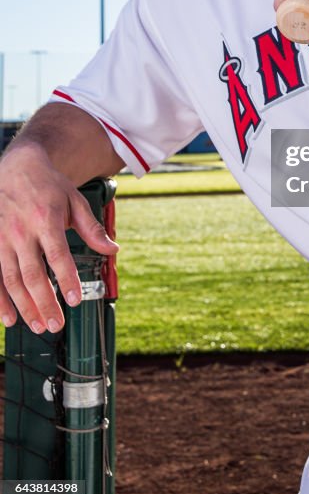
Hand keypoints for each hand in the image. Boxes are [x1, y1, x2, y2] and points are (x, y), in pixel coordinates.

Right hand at [0, 141, 118, 332]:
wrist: (17, 168)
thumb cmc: (48, 185)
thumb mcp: (75, 200)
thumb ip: (92, 228)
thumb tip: (113, 249)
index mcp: (46, 218)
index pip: (58, 255)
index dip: (66, 279)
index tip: (75, 300)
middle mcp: (22, 231)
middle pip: (33, 274)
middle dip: (45, 303)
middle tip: (56, 325)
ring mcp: (3, 238)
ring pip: (12, 280)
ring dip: (25, 306)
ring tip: (38, 326)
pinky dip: (0, 300)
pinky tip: (9, 318)